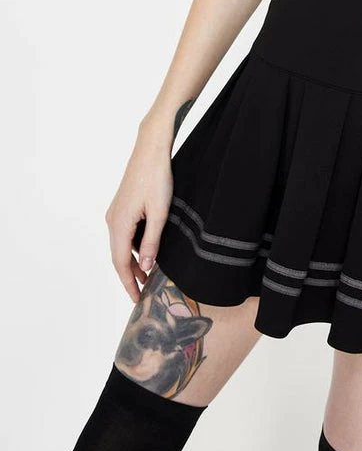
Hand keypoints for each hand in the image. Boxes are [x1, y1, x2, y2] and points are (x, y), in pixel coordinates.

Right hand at [104, 140, 172, 302]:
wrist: (151, 149)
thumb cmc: (157, 178)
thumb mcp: (159, 213)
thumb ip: (151, 241)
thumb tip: (144, 267)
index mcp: (119, 224)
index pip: (120, 263)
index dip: (128, 283)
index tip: (136, 300)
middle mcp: (112, 220)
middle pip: (118, 256)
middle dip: (130, 276)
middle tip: (142, 293)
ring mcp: (116, 212)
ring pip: (121, 245)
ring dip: (132, 261)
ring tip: (148, 275)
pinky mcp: (122, 205)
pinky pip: (124, 233)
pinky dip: (132, 246)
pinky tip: (145, 251)